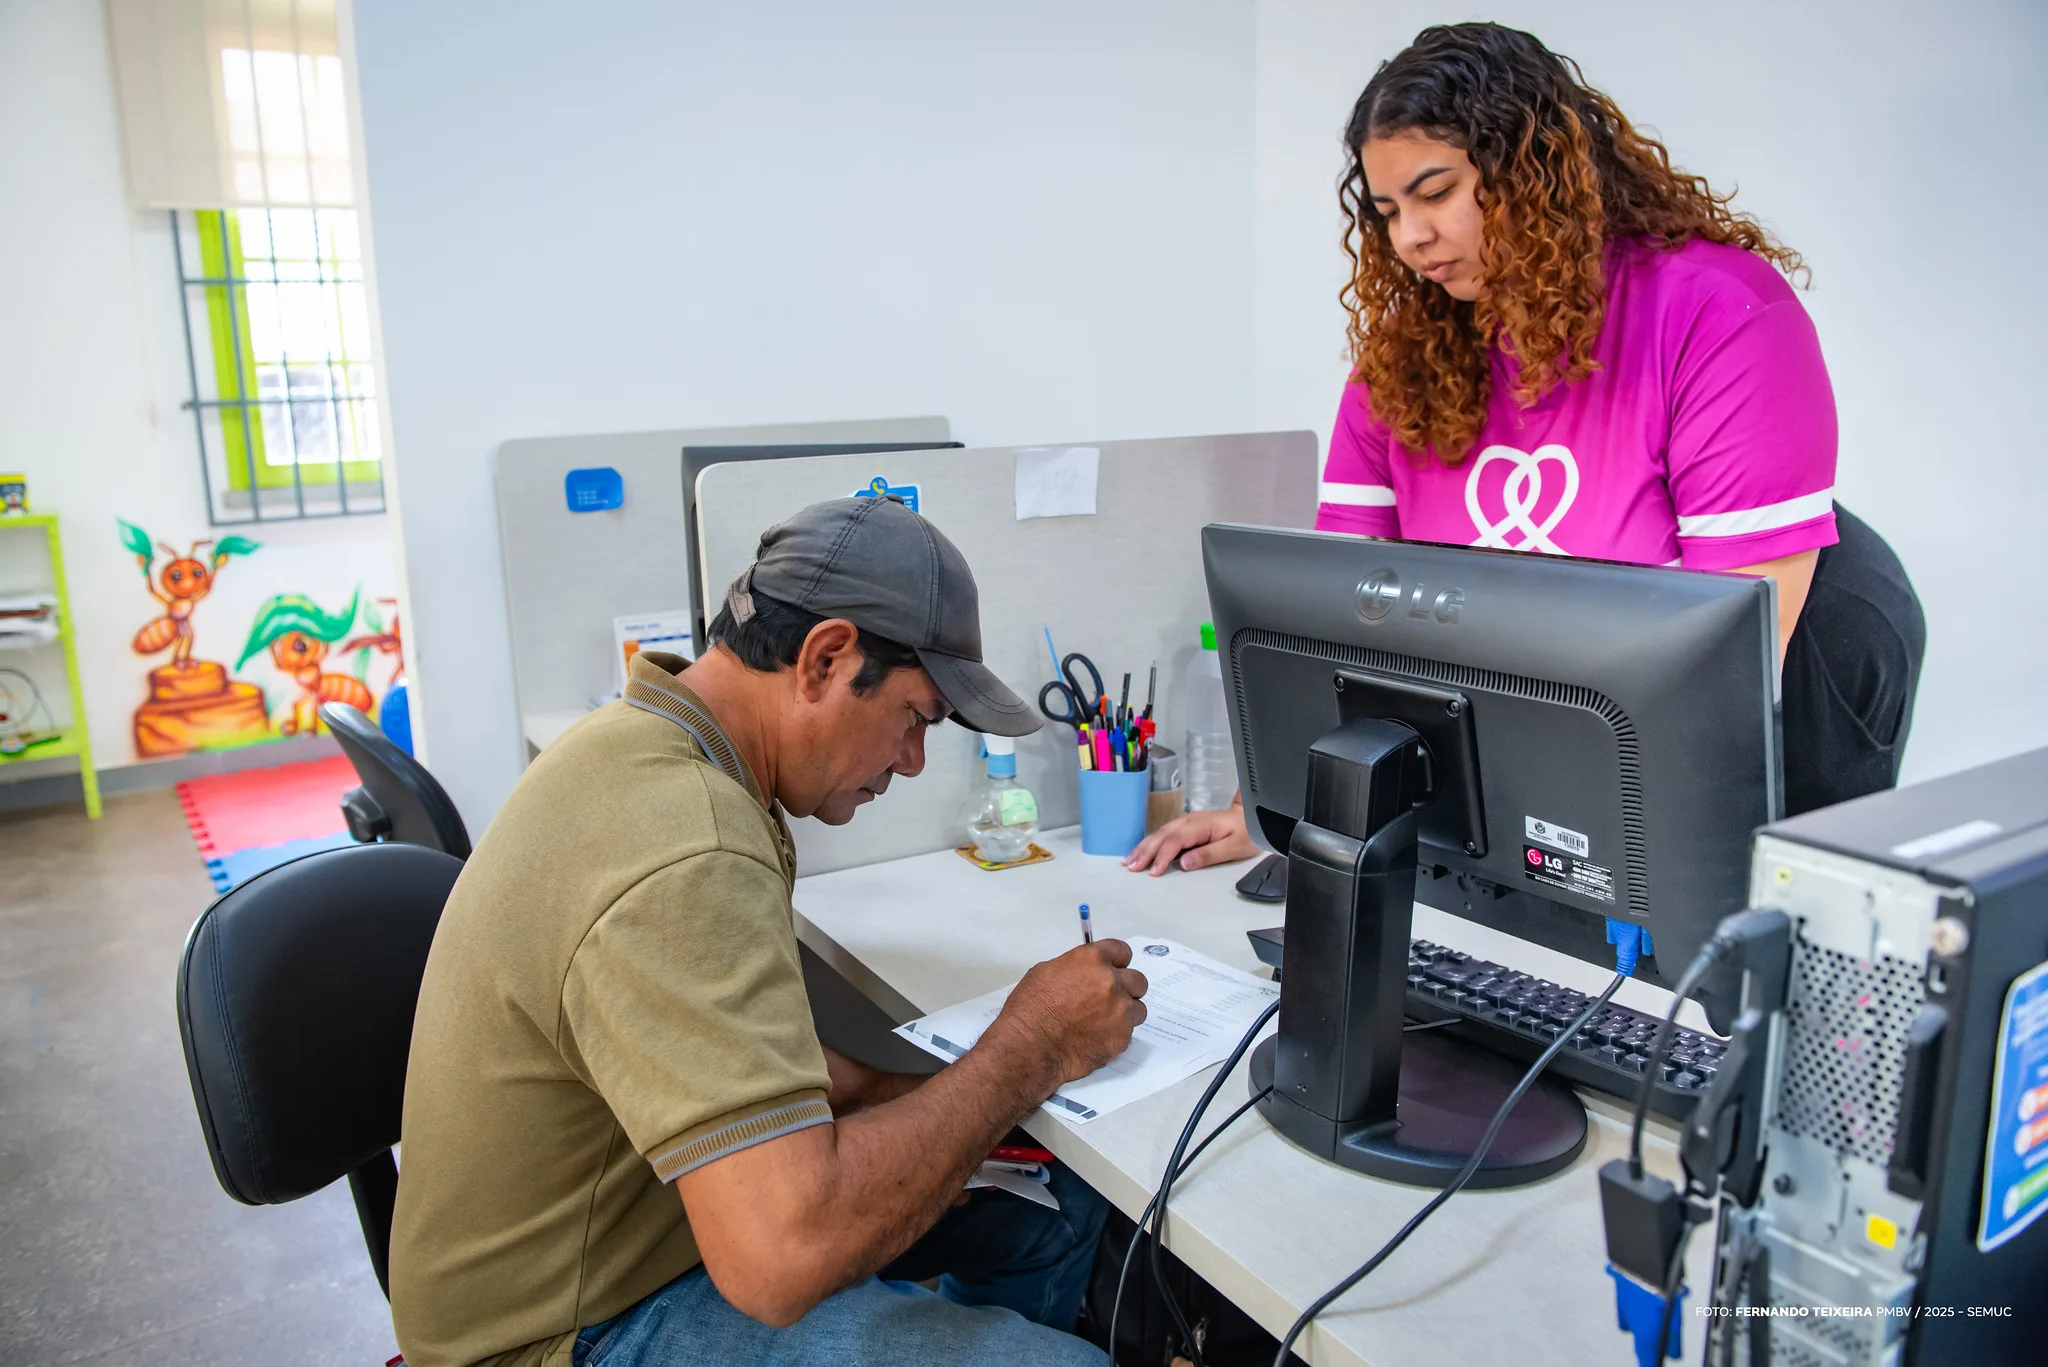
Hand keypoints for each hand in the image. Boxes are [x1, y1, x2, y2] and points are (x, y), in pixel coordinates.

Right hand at [987, 940, 1147, 1086]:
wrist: (1030, 1047)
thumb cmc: (1030, 1009)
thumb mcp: (1045, 972)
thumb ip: (1075, 968)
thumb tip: (1084, 974)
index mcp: (1092, 960)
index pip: (1122, 952)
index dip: (1116, 962)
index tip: (1113, 970)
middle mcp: (1112, 982)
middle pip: (1138, 981)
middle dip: (1126, 988)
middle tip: (1109, 999)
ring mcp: (1120, 1011)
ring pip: (1138, 1009)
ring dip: (1125, 1014)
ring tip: (1103, 1023)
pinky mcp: (1122, 1037)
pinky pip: (1128, 1033)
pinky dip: (1115, 1035)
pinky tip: (1095, 1039)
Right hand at [1124, 799, 1259, 874]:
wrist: (1252, 815)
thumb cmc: (1246, 833)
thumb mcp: (1232, 847)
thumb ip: (1208, 855)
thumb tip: (1183, 863)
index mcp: (1200, 825)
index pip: (1176, 841)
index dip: (1162, 856)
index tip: (1153, 871)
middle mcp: (1189, 820)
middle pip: (1162, 835)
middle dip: (1145, 851)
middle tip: (1131, 867)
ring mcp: (1187, 822)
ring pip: (1160, 833)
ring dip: (1144, 847)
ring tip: (1129, 861)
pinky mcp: (1186, 826)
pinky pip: (1165, 834)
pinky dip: (1151, 843)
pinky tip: (1142, 851)